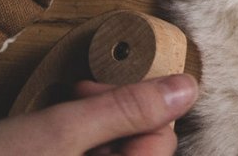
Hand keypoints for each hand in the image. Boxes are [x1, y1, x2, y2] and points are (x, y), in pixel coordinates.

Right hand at [0, 74, 197, 155]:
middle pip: (139, 150)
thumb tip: (188, 89)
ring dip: (94, 130)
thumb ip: (128, 109)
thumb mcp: (60, 131)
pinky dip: (76, 148)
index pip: (162, 143)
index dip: (137, 106)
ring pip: (112, 155)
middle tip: (76, 95)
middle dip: (114, 116)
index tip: (96, 89)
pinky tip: (48, 139)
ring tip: (59, 115)